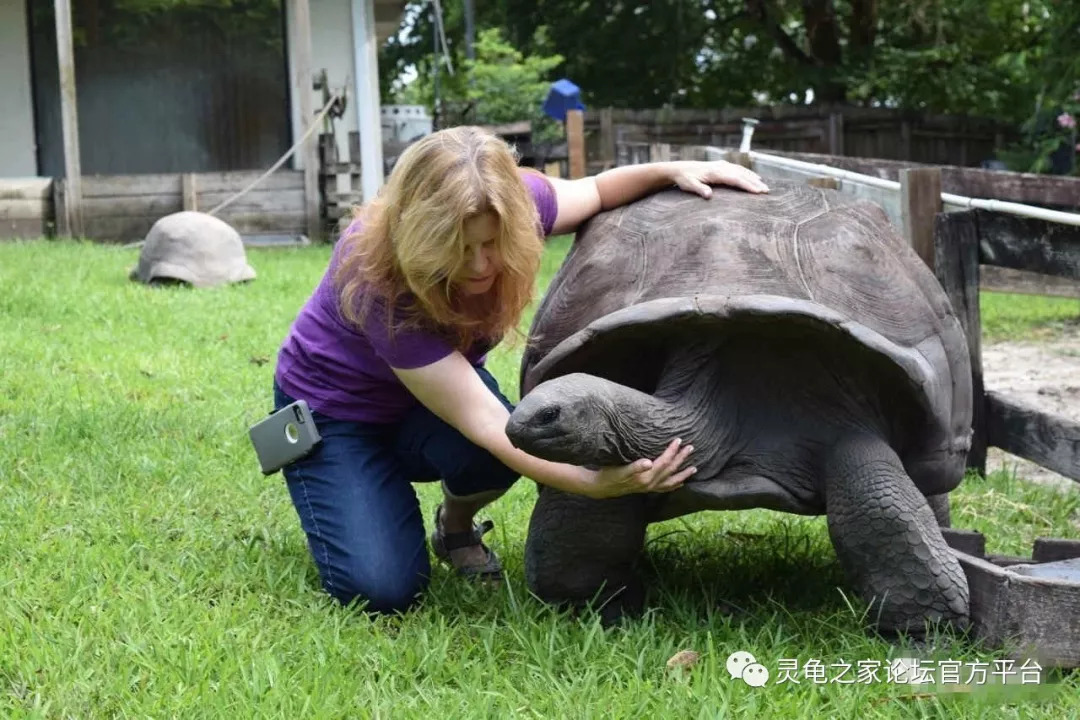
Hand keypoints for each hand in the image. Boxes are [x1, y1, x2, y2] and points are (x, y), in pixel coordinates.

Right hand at [582, 438, 696, 498]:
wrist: (601, 487)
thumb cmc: (610, 475)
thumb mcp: (620, 469)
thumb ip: (635, 467)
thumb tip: (649, 463)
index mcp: (645, 477)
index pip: (663, 462)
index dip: (672, 451)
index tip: (678, 440)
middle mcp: (650, 484)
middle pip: (670, 470)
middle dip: (681, 459)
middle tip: (691, 448)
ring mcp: (649, 488)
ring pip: (671, 482)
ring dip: (682, 474)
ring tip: (694, 469)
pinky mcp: (646, 489)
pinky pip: (664, 488)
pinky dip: (674, 485)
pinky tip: (680, 483)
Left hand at [669, 160, 768, 197]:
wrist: (679, 169)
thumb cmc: (684, 179)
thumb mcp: (689, 185)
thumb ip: (699, 189)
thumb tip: (709, 195)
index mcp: (715, 172)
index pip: (735, 179)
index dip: (747, 185)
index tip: (758, 192)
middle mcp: (721, 167)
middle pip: (741, 175)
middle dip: (755, 183)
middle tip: (767, 191)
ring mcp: (722, 165)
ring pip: (741, 171)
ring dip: (753, 178)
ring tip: (764, 186)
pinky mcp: (722, 166)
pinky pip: (738, 169)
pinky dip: (747, 173)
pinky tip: (754, 178)